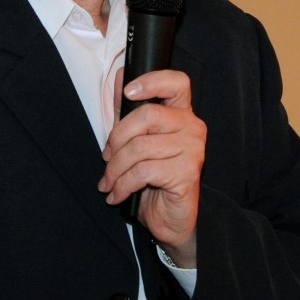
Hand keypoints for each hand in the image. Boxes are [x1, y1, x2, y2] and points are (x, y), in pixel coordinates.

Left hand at [98, 69, 203, 262]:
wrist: (169, 220)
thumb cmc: (153, 180)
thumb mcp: (136, 141)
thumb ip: (129, 111)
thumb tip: (120, 79)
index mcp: (181, 114)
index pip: (177, 82)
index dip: (152, 80)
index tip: (128, 91)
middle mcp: (192, 127)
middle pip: (147, 115)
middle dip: (117, 139)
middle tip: (107, 158)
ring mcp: (193, 149)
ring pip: (140, 147)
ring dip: (115, 169)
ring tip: (109, 183)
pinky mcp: (187, 172)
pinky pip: (143, 171)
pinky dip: (123, 185)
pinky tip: (117, 194)